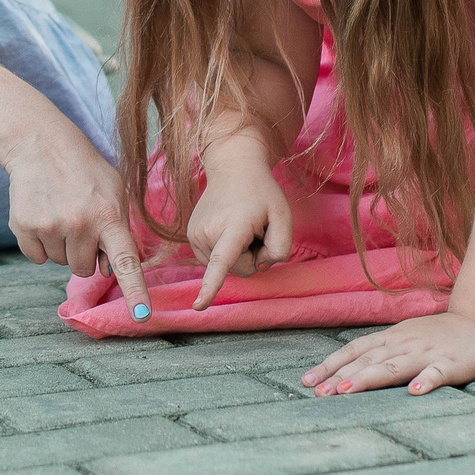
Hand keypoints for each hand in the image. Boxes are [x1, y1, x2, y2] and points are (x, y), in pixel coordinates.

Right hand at [2, 126, 151, 319]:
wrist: (40, 145)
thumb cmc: (85, 172)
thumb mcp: (114, 192)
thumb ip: (118, 230)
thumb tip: (110, 271)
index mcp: (109, 216)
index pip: (126, 262)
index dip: (135, 291)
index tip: (142, 316)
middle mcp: (81, 224)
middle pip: (83, 268)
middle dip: (82, 251)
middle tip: (78, 220)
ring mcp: (51, 226)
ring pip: (60, 263)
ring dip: (61, 245)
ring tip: (60, 211)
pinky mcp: (25, 227)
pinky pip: (37, 258)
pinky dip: (39, 244)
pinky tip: (43, 215)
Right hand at [184, 130, 292, 309]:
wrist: (233, 168)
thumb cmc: (262, 193)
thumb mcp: (284, 215)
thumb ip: (281, 248)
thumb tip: (259, 267)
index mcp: (233, 226)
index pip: (223, 261)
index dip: (211, 286)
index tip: (198, 306)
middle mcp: (208, 232)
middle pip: (238, 269)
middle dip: (251, 255)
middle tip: (253, 227)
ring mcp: (195, 235)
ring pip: (225, 267)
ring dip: (238, 252)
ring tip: (240, 225)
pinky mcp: (191, 238)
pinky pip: (215, 260)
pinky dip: (227, 250)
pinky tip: (229, 228)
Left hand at [302, 312, 474, 395]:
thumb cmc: (436, 336)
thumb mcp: (403, 338)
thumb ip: (378, 353)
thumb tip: (342, 371)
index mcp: (391, 339)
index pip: (354, 351)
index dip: (330, 366)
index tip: (307, 383)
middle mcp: (404, 344)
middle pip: (368, 361)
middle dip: (341, 377)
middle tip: (319, 394)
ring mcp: (428, 353)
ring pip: (395, 366)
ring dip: (370, 378)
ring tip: (349, 391)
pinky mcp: (454, 364)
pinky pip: (438, 372)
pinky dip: (426, 381)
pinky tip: (414, 392)